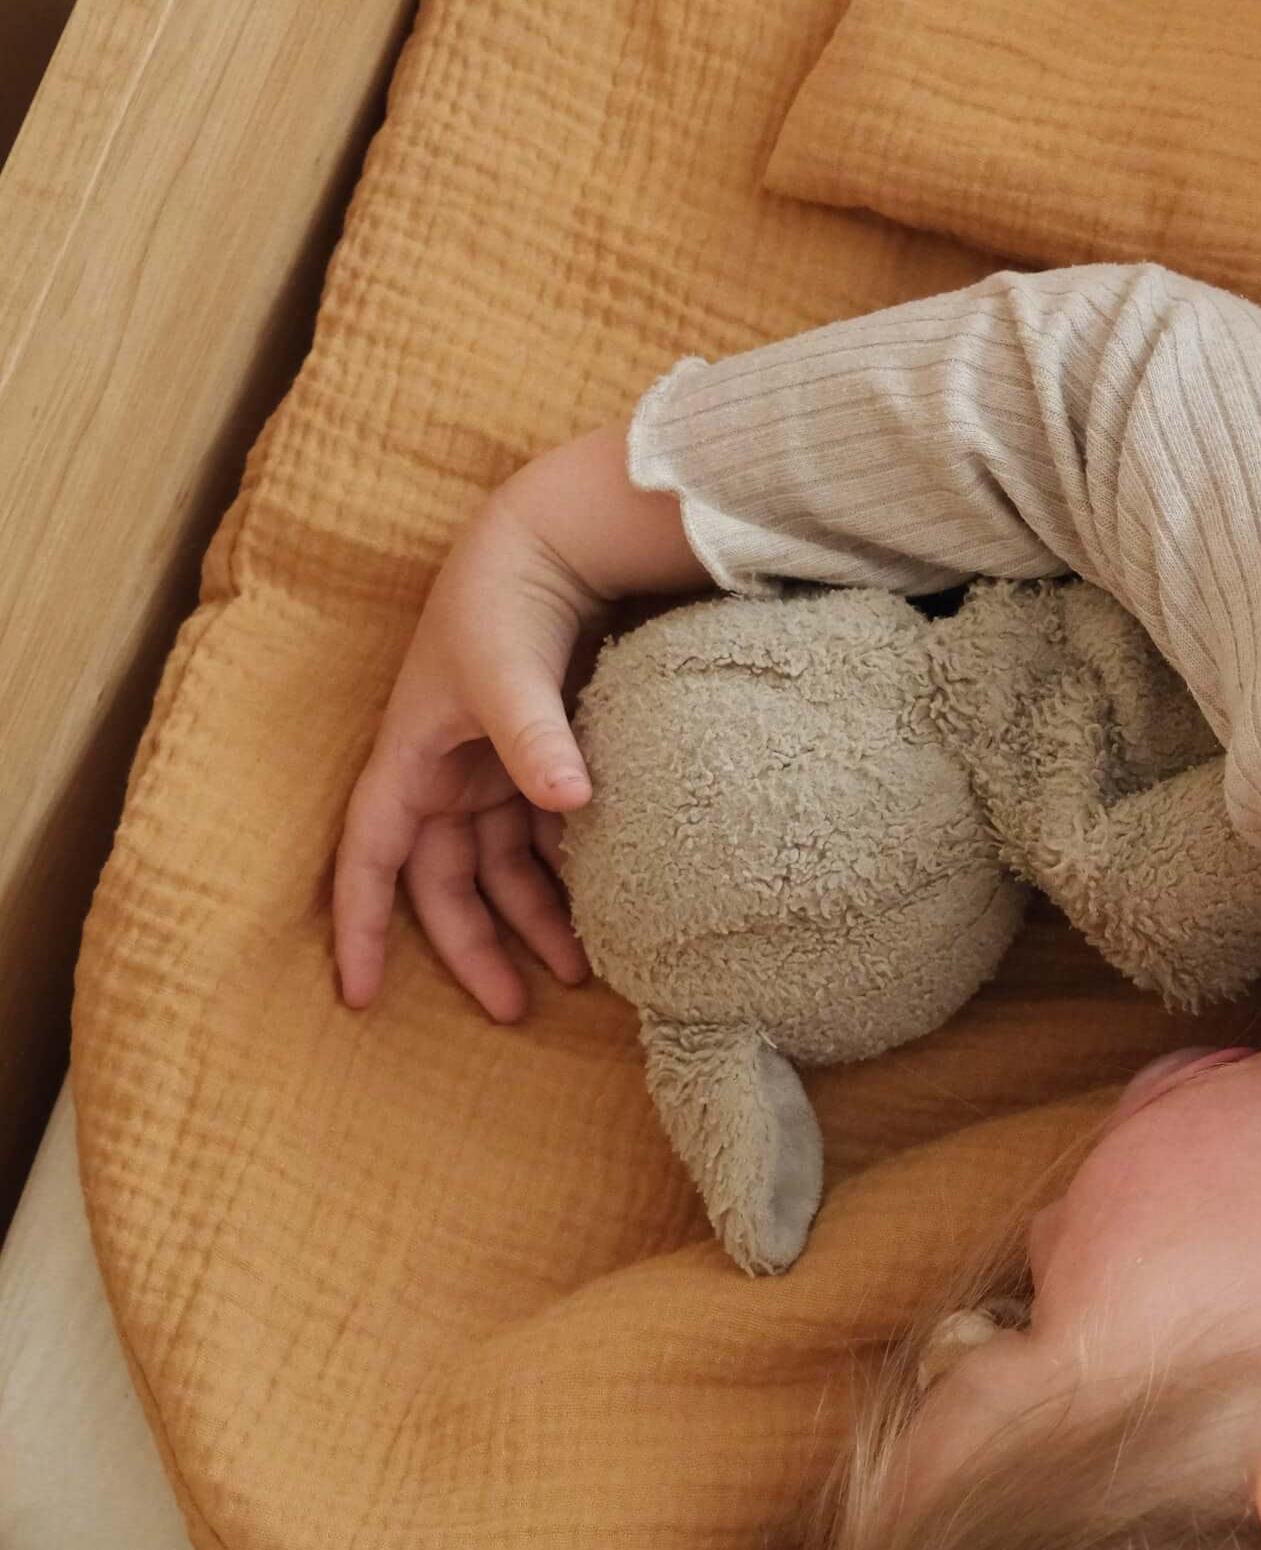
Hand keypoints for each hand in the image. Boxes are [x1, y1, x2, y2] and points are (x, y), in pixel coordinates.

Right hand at [332, 423, 701, 1017]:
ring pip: (503, 867)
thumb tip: (568, 804)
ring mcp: (496, 767)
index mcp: (411, 756)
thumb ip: (536, 734)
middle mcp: (446, 771)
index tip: (362, 996)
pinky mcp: (546, 758)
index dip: (362, 927)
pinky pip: (548, 837)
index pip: (371, 858)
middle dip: (473, 947)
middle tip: (515, 1011)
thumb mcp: (509, 665)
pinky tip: (608, 910)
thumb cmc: (510, 596)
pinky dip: (569, 874)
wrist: (559, 539)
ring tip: (583, 972)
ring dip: (535, 919)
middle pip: (446, 881)